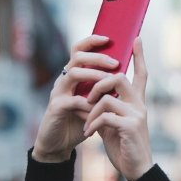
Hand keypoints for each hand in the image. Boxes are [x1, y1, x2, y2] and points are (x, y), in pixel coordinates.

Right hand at [31, 35, 120, 161]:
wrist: (60, 142)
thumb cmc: (79, 120)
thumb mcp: (95, 101)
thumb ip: (104, 88)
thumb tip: (125, 74)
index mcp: (74, 75)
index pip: (79, 49)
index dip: (92, 40)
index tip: (109, 38)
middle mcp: (64, 79)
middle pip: (77, 57)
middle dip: (98, 57)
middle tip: (115, 63)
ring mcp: (58, 92)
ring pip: (73, 73)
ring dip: (93, 76)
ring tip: (108, 82)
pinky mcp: (55, 107)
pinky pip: (72, 100)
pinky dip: (87, 103)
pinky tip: (98, 108)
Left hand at [84, 38, 152, 180]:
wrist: (136, 169)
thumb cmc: (124, 146)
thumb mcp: (113, 123)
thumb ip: (108, 107)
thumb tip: (94, 96)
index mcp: (137, 102)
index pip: (141, 74)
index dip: (139, 56)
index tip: (137, 38)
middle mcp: (140, 105)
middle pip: (119, 77)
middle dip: (99, 82)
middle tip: (87, 98)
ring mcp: (136, 115)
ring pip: (107, 97)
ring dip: (91, 109)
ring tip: (87, 122)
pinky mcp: (130, 127)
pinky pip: (105, 116)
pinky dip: (92, 123)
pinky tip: (89, 133)